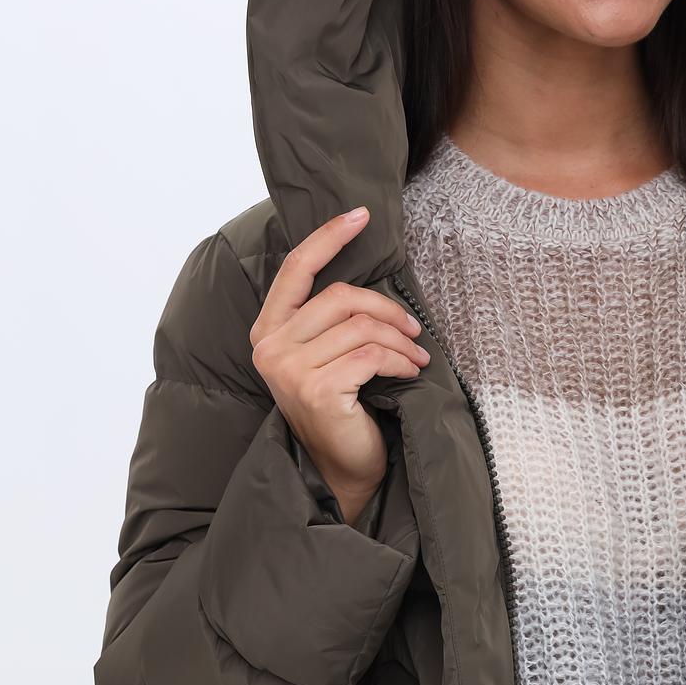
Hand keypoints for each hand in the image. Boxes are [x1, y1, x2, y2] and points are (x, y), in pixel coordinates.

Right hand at [248, 206, 429, 512]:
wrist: (340, 469)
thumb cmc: (340, 409)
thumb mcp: (325, 356)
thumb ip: (330, 319)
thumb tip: (371, 280)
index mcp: (268, 331)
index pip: (296, 269)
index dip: (328, 237)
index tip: (360, 215)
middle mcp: (270, 347)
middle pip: (339, 296)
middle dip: (386, 308)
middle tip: (413, 330)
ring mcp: (289, 369)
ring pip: (361, 326)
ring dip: (400, 340)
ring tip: (417, 358)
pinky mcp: (316, 389)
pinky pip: (371, 355)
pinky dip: (401, 361)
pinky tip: (412, 373)